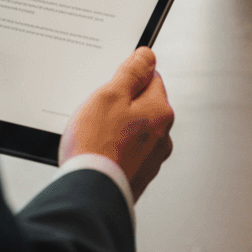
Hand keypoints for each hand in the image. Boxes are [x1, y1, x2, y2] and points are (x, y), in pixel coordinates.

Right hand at [59, 47, 174, 201]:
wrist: (89, 195)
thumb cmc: (97, 146)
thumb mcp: (110, 95)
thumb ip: (132, 72)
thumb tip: (148, 55)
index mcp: (161, 112)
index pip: (152, 79)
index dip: (128, 79)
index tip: (112, 85)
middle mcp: (163, 136)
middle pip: (142, 106)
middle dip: (121, 106)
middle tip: (98, 113)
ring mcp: (151, 159)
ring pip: (133, 130)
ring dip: (117, 130)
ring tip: (95, 137)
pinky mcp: (138, 176)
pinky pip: (126, 153)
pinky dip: (114, 151)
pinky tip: (98, 154)